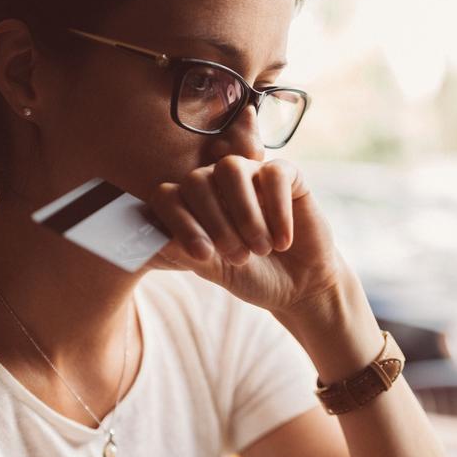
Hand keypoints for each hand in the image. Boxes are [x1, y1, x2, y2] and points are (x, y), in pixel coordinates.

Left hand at [142, 155, 348, 314]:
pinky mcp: (285, 175)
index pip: (167, 196)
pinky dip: (277, 210)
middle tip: (239, 258)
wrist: (299, 286)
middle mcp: (215, 182)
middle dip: (216, 223)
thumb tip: (157, 240)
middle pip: (197, 180)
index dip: (179, 222)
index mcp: (191, 204)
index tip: (202, 254)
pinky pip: (274, 174)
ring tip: (260, 249)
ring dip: (244, 214)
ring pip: (231, 169)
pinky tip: (283, 241)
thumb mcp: (215, 271)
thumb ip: (185, 254)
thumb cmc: (252, 276)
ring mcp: (250, 174)